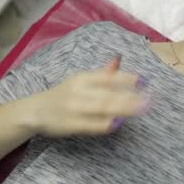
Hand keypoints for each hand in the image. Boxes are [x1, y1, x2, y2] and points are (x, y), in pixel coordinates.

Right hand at [27, 57, 149, 136]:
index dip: (126, 78)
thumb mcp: (81, 79)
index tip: (144, 80)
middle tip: (149, 99)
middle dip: (129, 96)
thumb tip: (120, 59)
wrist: (35, 110)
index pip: (107, 77)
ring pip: (101, 108)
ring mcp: (73, 108)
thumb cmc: (64, 93)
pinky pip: (89, 125)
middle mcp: (78, 91)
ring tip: (139, 109)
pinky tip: (118, 123)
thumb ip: (102, 73)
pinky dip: (104, 124)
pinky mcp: (69, 125)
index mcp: (82, 78)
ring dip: (122, 108)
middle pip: (107, 93)